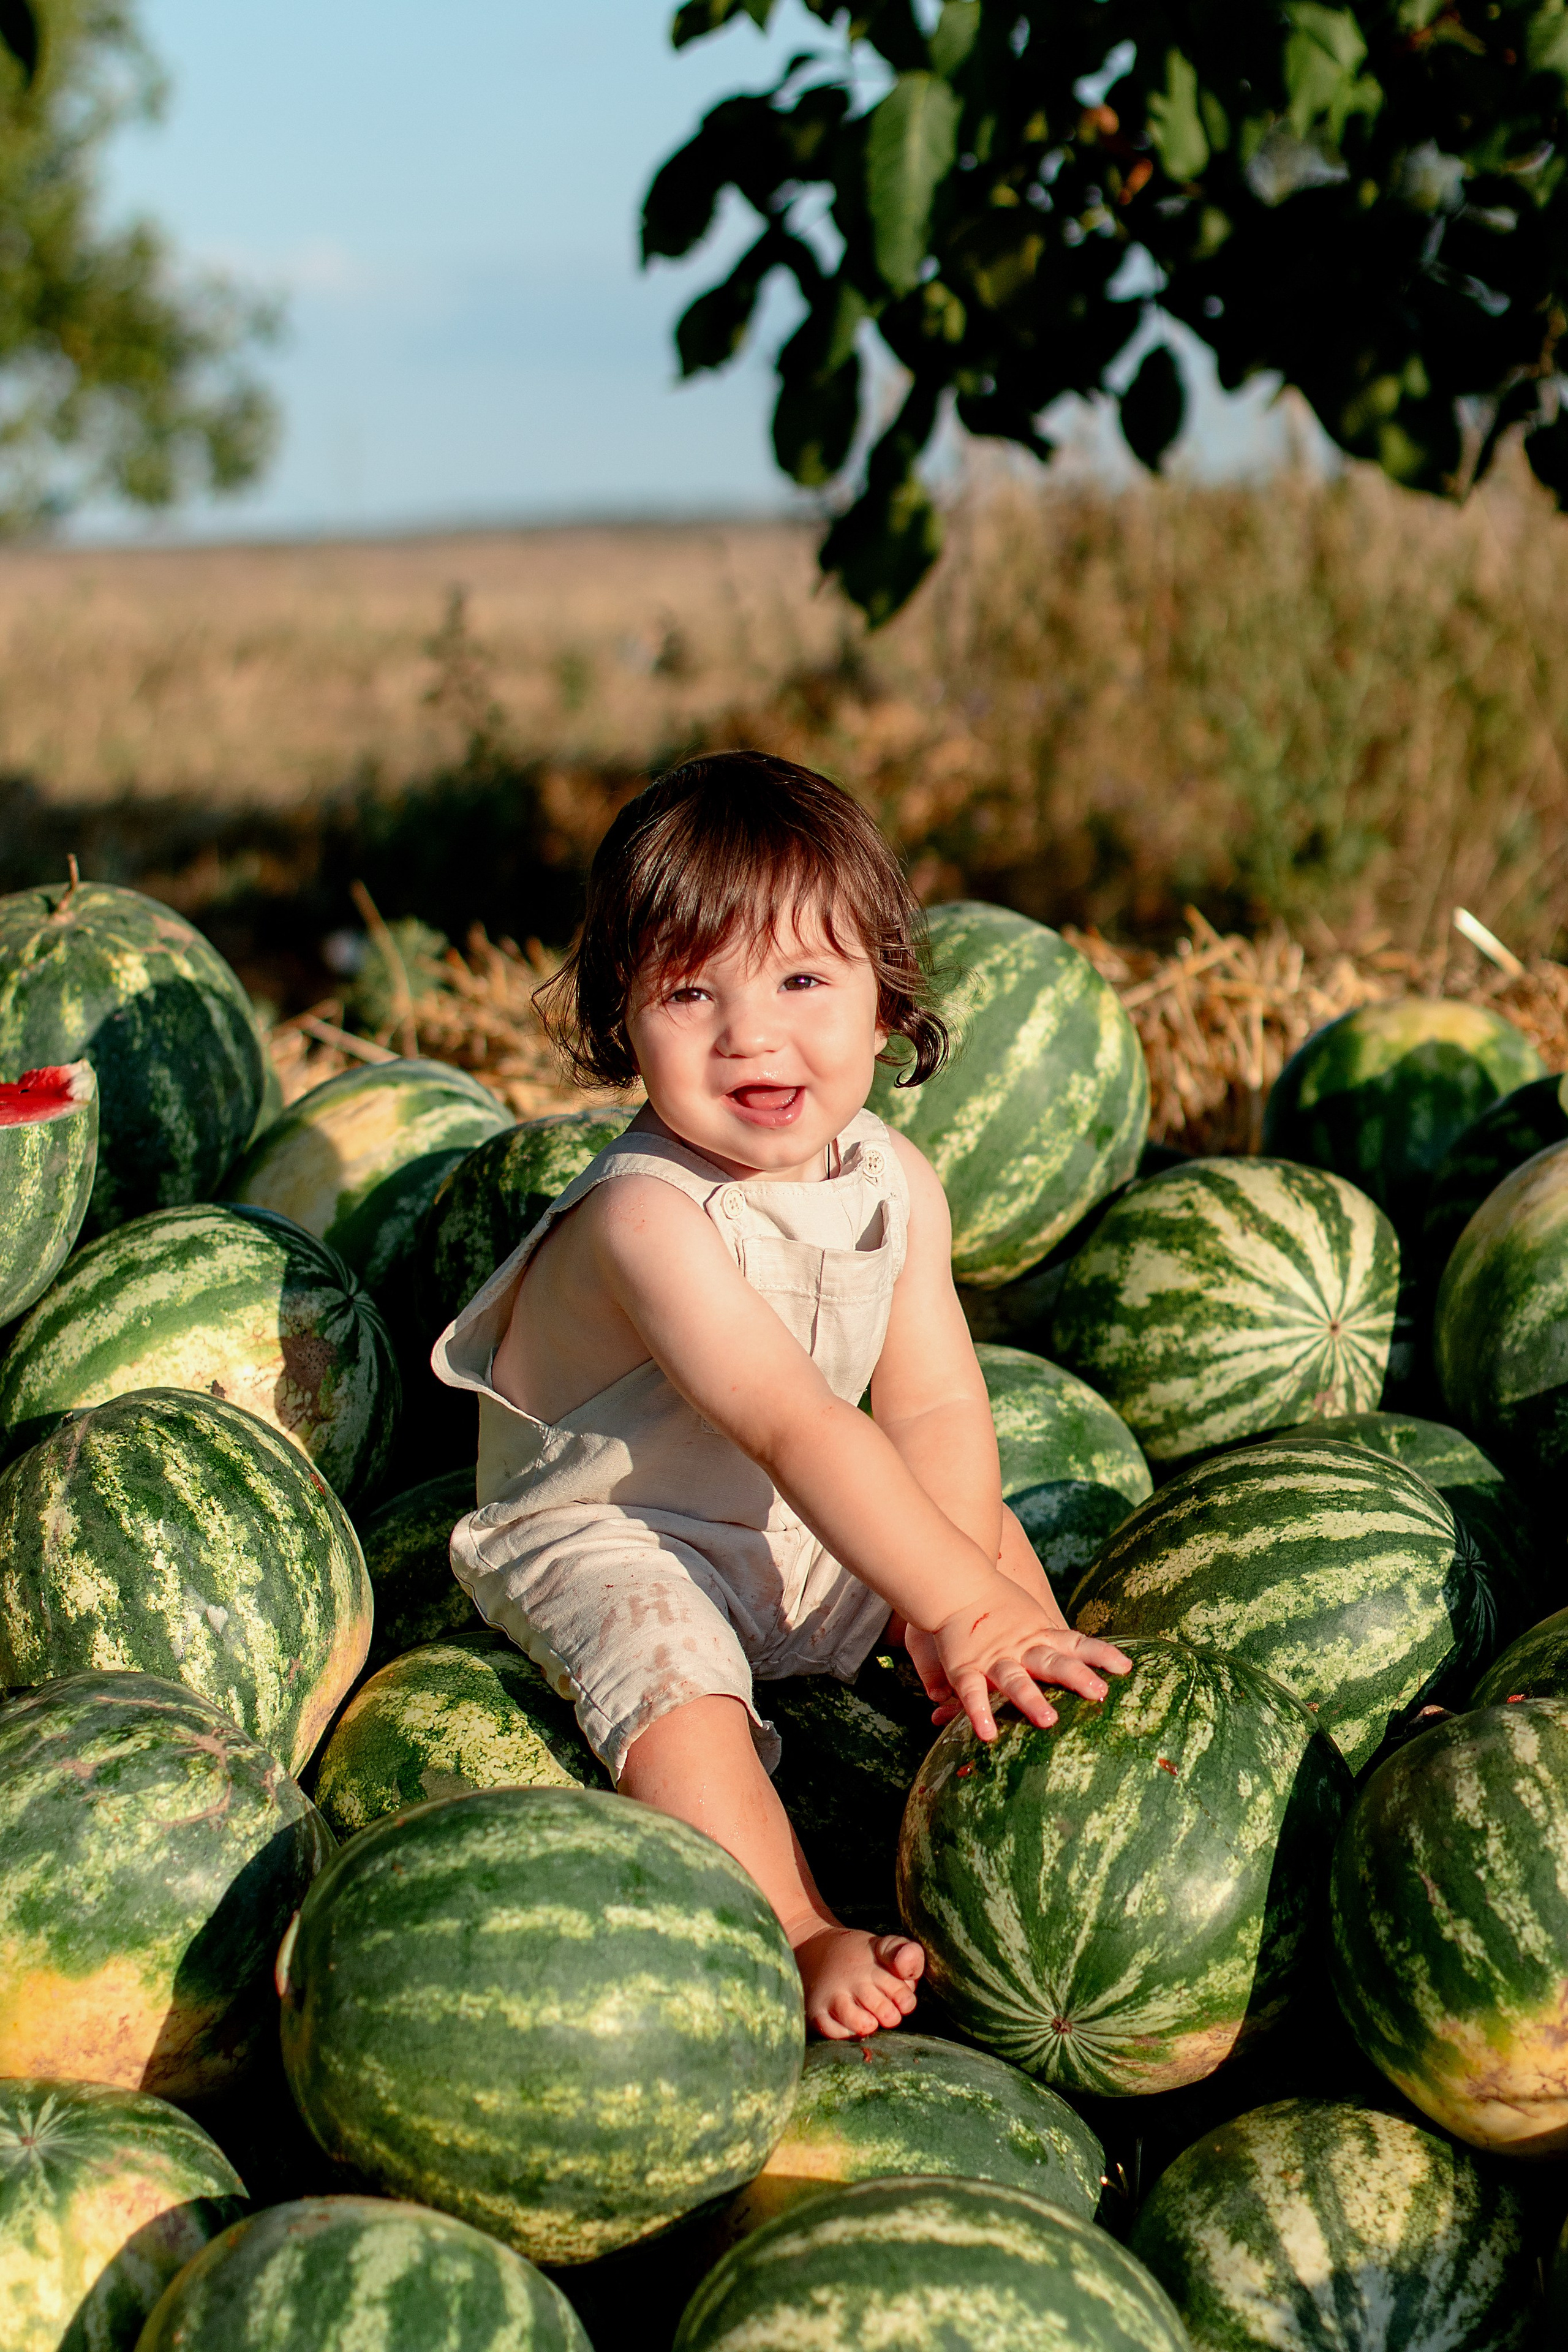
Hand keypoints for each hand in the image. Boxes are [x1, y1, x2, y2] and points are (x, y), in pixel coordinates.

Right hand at [914, 1574, 1129, 1741]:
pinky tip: (987, 1734)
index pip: (1076, 1644)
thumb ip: (1050, 1640)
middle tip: (1100, 1693)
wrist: (956, 1584)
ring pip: (1015, 1680)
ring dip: (1031, 1699)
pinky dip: (978, 1712)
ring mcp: (993, 1658)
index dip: (1101, 1654)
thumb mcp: (1031, 1617)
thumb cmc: (997, 1605)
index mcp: (1040, 1635)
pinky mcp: (965, 1667)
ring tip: (1049, 1720)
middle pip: (1053, 1663)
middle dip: (1076, 1678)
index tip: (1125, 1668)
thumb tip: (1081, 1658)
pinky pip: (972, 1692)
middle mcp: (1021, 1647)